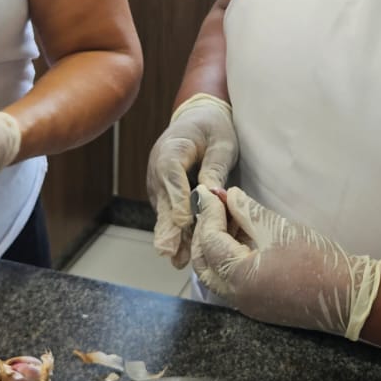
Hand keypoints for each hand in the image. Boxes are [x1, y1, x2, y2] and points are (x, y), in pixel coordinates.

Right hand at [145, 93, 237, 267]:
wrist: (198, 120)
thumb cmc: (212, 129)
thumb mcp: (222, 143)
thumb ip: (215, 167)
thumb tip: (211, 193)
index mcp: (172, 149)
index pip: (171, 175)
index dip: (177, 199)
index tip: (185, 221)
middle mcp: (158, 168)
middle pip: (162, 200)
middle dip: (167, 227)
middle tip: (168, 251)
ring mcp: (158, 182)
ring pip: (164, 212)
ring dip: (170, 235)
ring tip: (177, 260)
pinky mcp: (163, 194)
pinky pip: (168, 213)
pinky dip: (176, 231)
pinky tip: (182, 253)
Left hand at [191, 187, 380, 340]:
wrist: (348, 295)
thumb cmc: (316, 259)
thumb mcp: (279, 228)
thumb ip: (248, 212)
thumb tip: (229, 196)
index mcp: (239, 277)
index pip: (209, 240)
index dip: (208, 212)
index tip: (207, 190)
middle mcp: (236, 296)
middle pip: (204, 262)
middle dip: (204, 231)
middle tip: (213, 205)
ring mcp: (246, 305)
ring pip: (214, 274)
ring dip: (215, 245)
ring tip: (230, 216)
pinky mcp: (258, 306)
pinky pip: (230, 281)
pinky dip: (228, 258)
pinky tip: (241, 237)